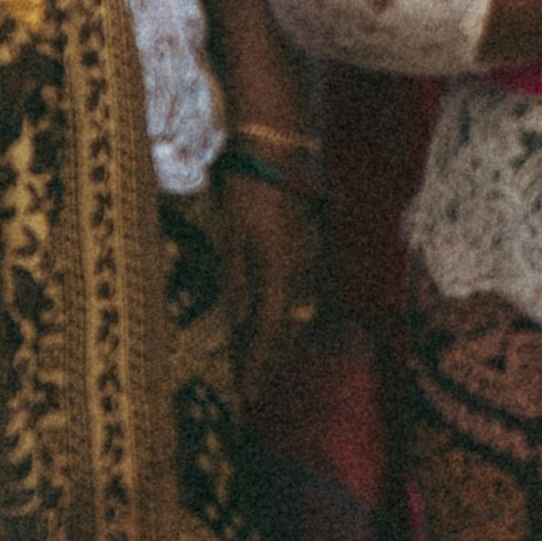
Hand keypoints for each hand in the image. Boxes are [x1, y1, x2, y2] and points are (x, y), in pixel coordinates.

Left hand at [219, 159, 316, 386]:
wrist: (275, 143)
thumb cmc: (244, 187)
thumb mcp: (230, 239)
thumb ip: (237, 285)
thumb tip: (238, 329)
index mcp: (278, 271)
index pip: (266, 333)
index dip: (256, 366)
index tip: (249, 396)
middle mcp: (302, 271)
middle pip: (285, 329)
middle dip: (269, 361)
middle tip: (253, 391)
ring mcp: (310, 258)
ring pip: (295, 311)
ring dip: (279, 339)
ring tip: (261, 366)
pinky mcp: (311, 246)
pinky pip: (299, 290)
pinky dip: (286, 312)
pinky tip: (274, 323)